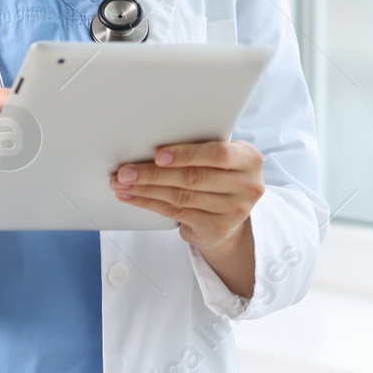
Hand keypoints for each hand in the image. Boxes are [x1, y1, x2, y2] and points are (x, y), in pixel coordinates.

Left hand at [111, 139, 264, 296]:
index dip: (187, 154)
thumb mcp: (222, 157)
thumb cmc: (221, 175)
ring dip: (146, 189)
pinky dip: (149, 203)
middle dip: (154, 173)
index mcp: (250, 159)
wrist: (233, 215)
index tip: (159, 155)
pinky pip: (176, 213)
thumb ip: (201, 148)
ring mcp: (233, 211)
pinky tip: (133, 196)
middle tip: (126, 171)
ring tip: (123, 182)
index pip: (218, 154)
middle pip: (193, 178)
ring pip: (180, 197)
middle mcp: (247, 186)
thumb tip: (155, 143)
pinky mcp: (216, 229)